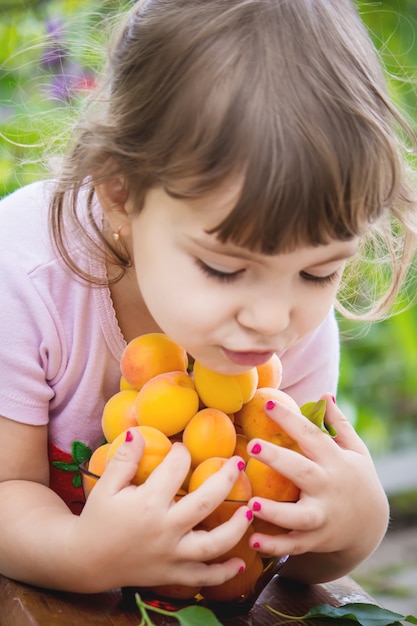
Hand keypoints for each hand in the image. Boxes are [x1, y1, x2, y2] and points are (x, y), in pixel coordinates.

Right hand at [72, 430, 252, 591]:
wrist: (85, 560)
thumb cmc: (97, 519)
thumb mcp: (105, 486)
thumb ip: (124, 460)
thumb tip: (138, 432)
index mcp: (148, 503)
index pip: (175, 469)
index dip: (181, 453)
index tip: (182, 448)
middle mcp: (165, 529)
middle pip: (205, 503)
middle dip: (225, 480)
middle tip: (238, 463)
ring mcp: (170, 555)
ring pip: (212, 544)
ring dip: (235, 528)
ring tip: (249, 512)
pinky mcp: (171, 574)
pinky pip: (201, 577)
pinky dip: (222, 573)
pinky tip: (240, 564)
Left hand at [246, 393, 388, 578]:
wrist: (369, 525)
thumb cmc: (355, 479)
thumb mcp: (355, 451)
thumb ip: (339, 424)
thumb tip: (325, 395)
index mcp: (335, 461)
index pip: (312, 436)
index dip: (291, 420)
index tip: (269, 404)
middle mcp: (328, 488)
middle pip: (303, 472)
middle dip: (278, 460)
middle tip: (252, 446)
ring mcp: (322, 516)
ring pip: (298, 516)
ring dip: (275, 511)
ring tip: (251, 503)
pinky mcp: (315, 539)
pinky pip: (294, 544)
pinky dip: (275, 545)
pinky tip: (253, 539)